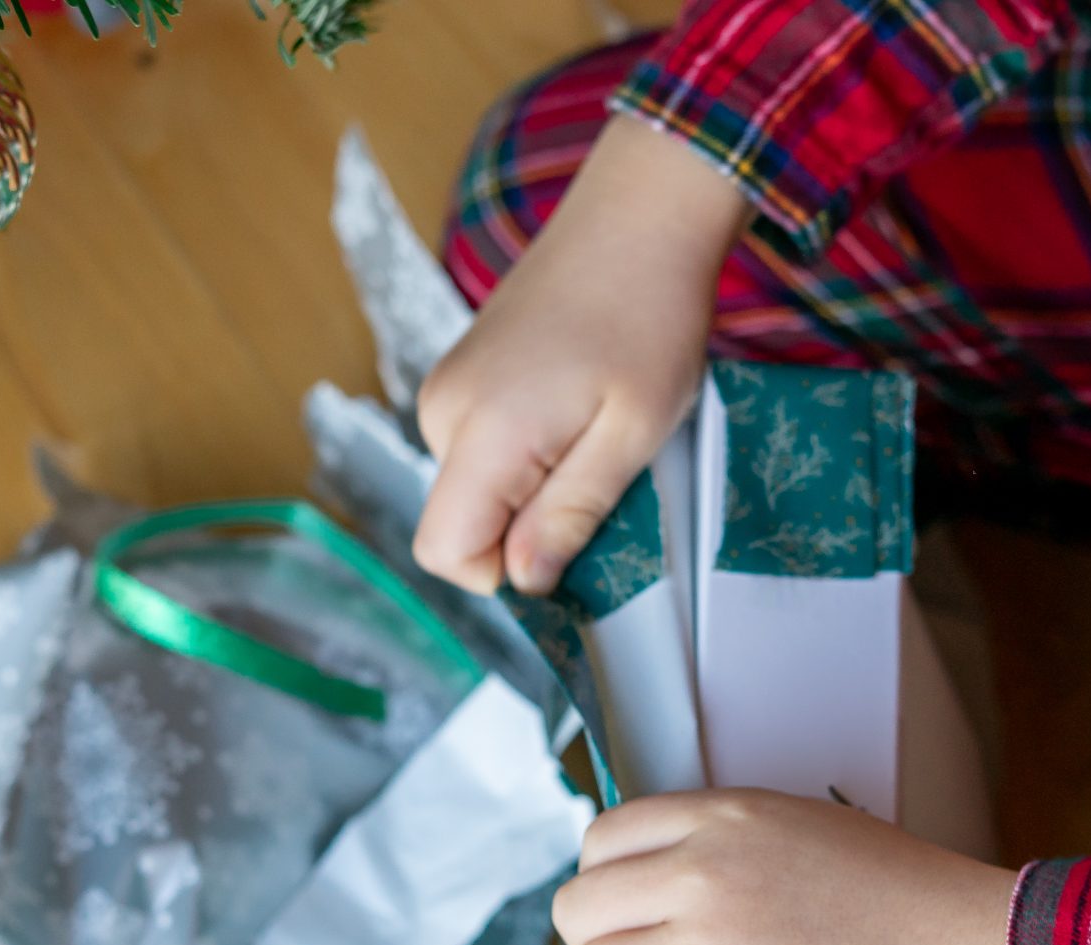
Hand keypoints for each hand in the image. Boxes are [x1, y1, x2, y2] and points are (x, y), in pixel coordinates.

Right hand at [414, 115, 750, 594]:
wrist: (637, 216)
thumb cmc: (649, 319)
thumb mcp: (630, 434)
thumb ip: (569, 513)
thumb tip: (522, 582)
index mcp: (480, 431)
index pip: (444, 552)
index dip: (505, 572)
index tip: (572, 537)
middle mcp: (442, 411)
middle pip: (461, 525)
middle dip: (527, 527)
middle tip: (601, 467)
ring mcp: (446, 389)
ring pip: (475, 492)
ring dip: (533, 489)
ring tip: (593, 430)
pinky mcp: (460, 376)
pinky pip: (481, 453)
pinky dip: (527, 456)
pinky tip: (574, 408)